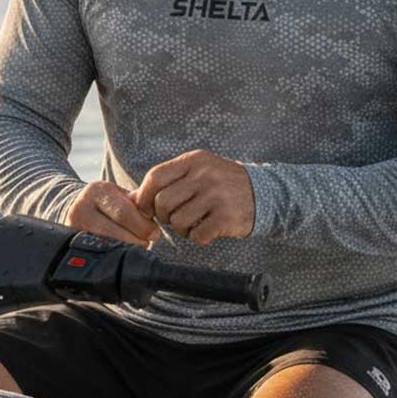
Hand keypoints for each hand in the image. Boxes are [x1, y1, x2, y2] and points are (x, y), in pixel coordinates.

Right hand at [64, 180, 160, 247]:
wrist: (76, 207)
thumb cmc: (107, 203)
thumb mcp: (120, 195)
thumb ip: (138, 204)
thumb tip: (154, 217)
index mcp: (97, 191)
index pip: (124, 212)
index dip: (143, 225)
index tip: (156, 233)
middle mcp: (81, 207)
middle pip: (114, 231)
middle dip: (137, 239)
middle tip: (148, 242)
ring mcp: (73, 226)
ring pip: (106, 245)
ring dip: (127, 249)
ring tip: (137, 246)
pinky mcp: (71, 242)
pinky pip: (97, 254)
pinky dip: (114, 256)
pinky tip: (122, 254)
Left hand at [130, 149, 254, 245]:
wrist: (264, 194)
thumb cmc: (222, 184)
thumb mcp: (199, 170)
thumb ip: (169, 180)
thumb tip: (132, 198)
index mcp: (195, 160)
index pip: (155, 177)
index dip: (144, 196)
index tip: (145, 207)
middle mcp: (205, 175)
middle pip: (163, 203)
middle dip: (164, 216)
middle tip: (176, 217)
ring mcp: (216, 196)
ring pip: (178, 222)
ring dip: (183, 228)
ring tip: (196, 221)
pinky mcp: (225, 217)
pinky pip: (197, 235)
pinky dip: (199, 237)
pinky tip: (209, 229)